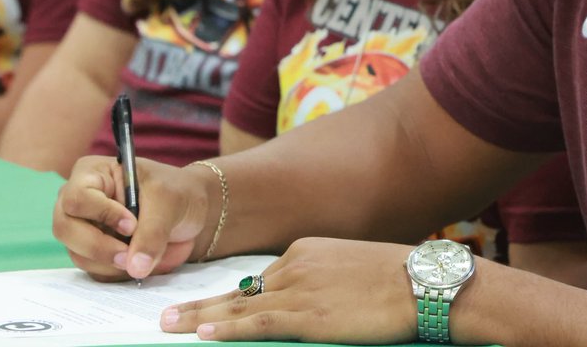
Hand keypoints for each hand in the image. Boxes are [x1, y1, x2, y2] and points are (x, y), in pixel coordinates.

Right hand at [52, 155, 210, 280]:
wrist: (190, 211)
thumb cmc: (176, 192)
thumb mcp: (169, 203)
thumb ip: (152, 233)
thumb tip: (135, 268)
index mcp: (92, 174)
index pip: (77, 197)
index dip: (102, 214)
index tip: (132, 225)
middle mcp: (78, 201)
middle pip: (66, 229)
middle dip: (100, 247)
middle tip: (130, 256)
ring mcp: (82, 229)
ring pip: (80, 255)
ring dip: (114, 263)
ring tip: (147, 254)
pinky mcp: (92, 253)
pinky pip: (96, 271)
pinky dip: (120, 272)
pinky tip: (142, 261)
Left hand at [160, 237, 416, 342]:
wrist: (423, 282)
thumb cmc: (399, 279)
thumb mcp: (354, 270)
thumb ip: (325, 281)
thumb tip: (314, 303)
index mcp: (306, 251)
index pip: (259, 280)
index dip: (228, 298)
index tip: (204, 308)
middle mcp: (296, 265)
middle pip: (238, 291)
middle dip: (198, 305)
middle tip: (163, 315)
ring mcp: (300, 289)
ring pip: (239, 307)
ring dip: (200, 319)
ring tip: (168, 326)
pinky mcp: (309, 314)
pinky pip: (258, 322)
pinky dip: (229, 329)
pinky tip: (204, 334)